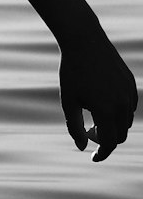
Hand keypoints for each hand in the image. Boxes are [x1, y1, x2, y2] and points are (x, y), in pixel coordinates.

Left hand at [59, 28, 137, 161]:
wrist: (84, 41)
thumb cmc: (71, 72)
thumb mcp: (68, 102)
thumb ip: (74, 127)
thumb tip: (82, 148)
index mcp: (106, 110)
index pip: (109, 143)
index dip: (101, 154)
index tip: (93, 158)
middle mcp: (122, 103)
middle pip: (119, 135)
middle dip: (105, 139)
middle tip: (87, 130)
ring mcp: (130, 92)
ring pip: (126, 121)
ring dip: (112, 126)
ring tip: (93, 116)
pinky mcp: (131, 83)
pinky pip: (130, 107)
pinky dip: (119, 113)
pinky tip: (104, 106)